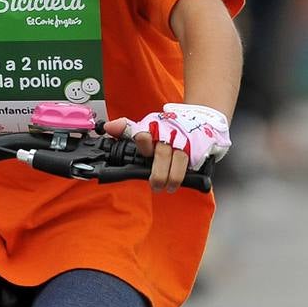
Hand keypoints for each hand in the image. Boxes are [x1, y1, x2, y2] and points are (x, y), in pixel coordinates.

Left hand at [104, 103, 230, 191]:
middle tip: (155, 185)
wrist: (198, 119)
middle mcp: (169, 134)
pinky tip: (182, 182)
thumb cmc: (168, 126)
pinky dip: (187, 175)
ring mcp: (184, 142)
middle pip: (162, 153)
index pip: (144, 135)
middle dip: (159, 173)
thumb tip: (109, 127)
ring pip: (179, 160)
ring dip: (173, 177)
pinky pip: (193, 163)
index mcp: (154, 127)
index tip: (144, 154)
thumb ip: (126, 128)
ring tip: (168, 188)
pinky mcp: (198, 149)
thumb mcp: (147, 125)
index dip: (143, 144)